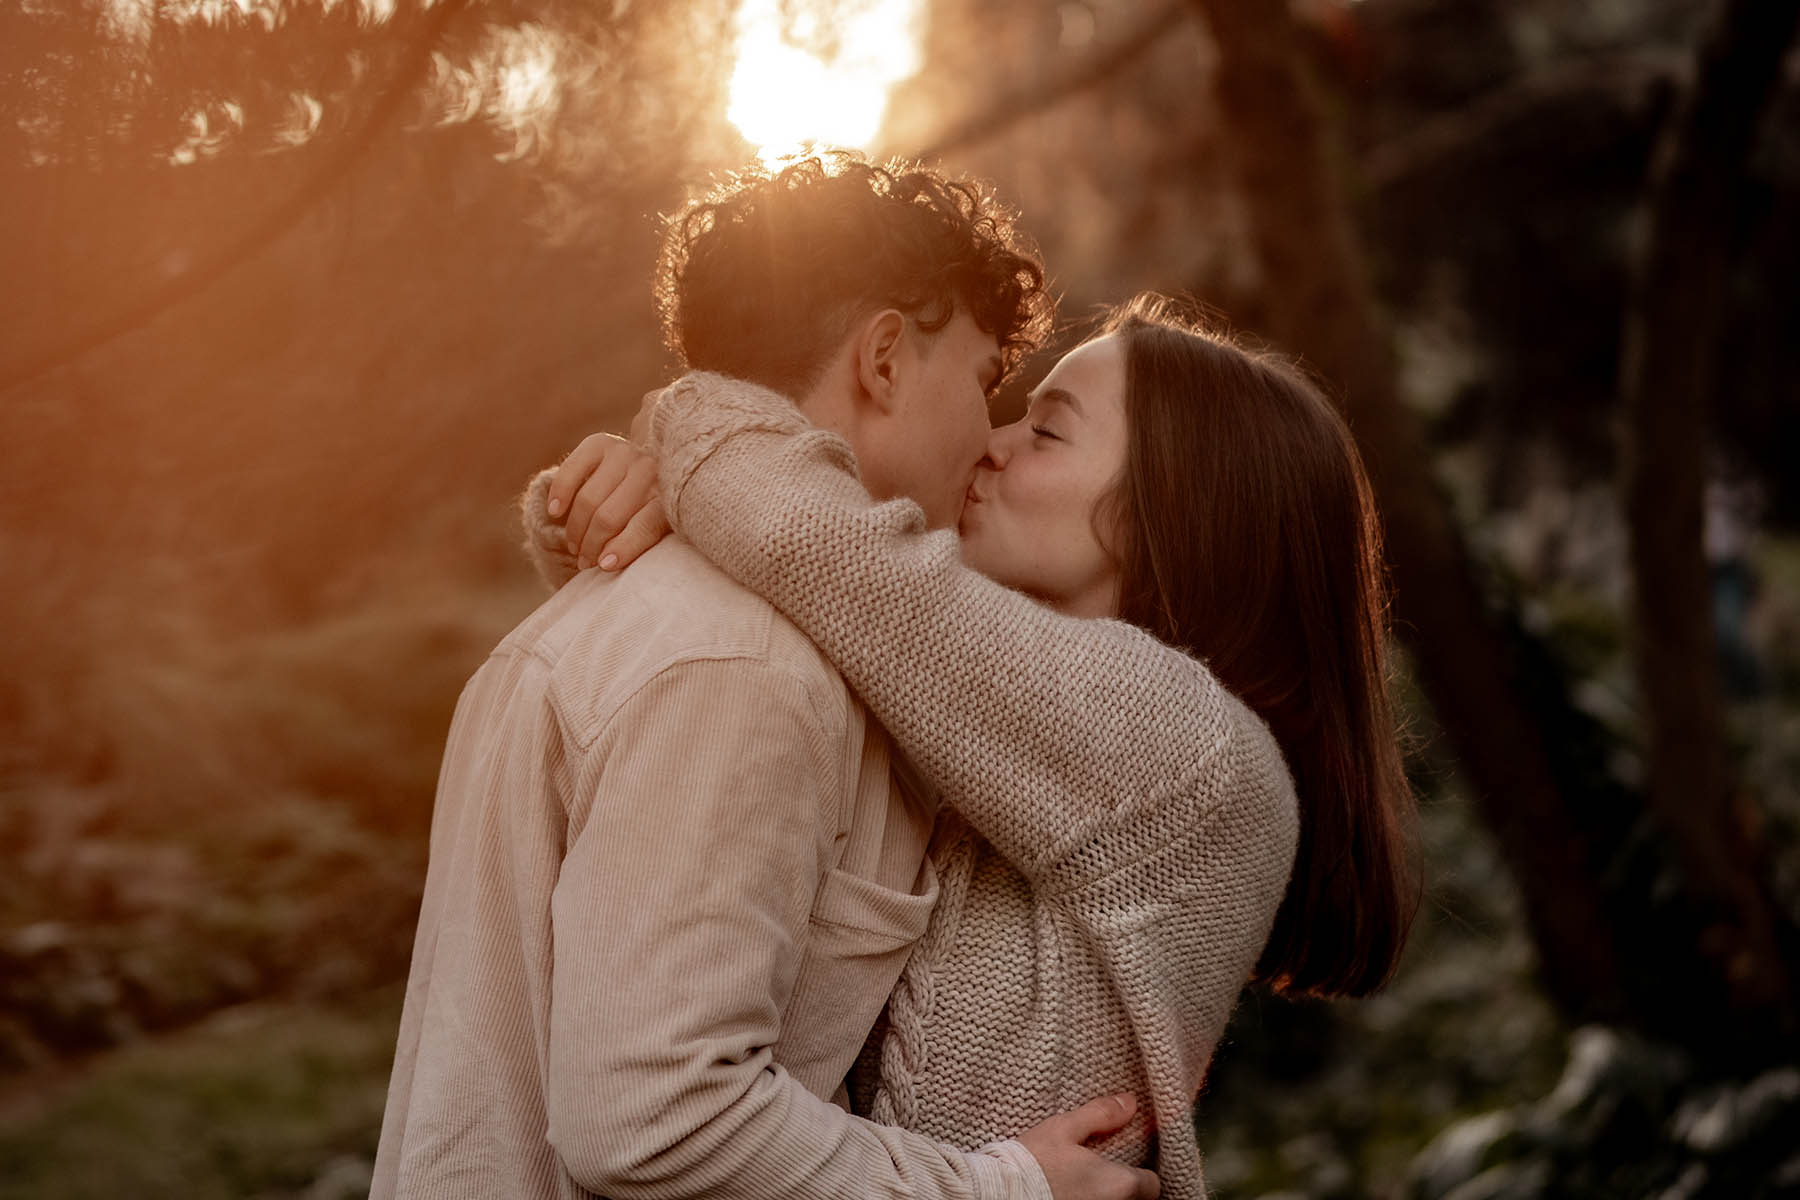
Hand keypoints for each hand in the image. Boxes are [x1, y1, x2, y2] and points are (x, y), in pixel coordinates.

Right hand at [545, 431, 669, 570]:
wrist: (652, 466)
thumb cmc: (652, 509)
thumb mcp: (658, 528)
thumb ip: (640, 541)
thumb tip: (606, 562)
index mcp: (669, 497)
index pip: (646, 526)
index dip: (624, 548)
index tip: (605, 566)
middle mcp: (649, 471)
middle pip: (609, 517)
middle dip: (591, 545)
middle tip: (585, 562)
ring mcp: (624, 454)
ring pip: (588, 500)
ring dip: (575, 529)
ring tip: (575, 546)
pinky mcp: (600, 443)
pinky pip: (571, 471)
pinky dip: (560, 493)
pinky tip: (555, 512)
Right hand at [1018, 1094, 1160, 1199]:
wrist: (999, 1193)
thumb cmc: (1032, 1163)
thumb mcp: (1064, 1128)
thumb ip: (1100, 1115)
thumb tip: (1129, 1102)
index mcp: (1119, 1184)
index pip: (1152, 1185)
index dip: (1143, 1173)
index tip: (1129, 1162)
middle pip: (1135, 1198)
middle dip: (1124, 1185)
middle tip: (1105, 1168)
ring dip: (1105, 1193)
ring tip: (1086, 1180)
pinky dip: (1088, 1199)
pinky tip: (1072, 1191)